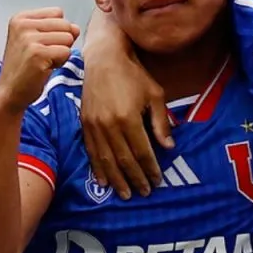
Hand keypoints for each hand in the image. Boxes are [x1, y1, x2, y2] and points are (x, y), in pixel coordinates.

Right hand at [0, 8, 79, 112]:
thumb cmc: (25, 67)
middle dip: (61, 42)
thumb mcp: (36, 40)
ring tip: (43, 62)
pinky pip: (66, 52)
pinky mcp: (37, 54)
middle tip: (42, 56)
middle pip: (65, 24)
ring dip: (60, 54)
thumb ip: (57, 29)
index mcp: (21, 18)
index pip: (58, 13)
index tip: (40, 45)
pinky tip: (44, 68)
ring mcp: (29, 39)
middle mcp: (23, 25)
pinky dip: (60, 63)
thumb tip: (76, 28)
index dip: (57, 30)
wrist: (10, 91)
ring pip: (68, 38)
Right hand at [81, 45, 171, 200]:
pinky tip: (103, 181)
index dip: (150, 168)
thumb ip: (161, 122)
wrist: (104, 59)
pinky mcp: (84, 123)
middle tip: (144, 192)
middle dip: (135, 178)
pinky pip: (91, 151)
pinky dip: (97, 168)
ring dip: (117, 179)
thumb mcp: (155, 94)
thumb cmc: (134, 75)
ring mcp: (94, 125)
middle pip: (124, 160)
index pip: (142, 152)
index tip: (157, 180)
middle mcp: (109, 125)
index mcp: (129, 118)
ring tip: (125, 194)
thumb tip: (168, 147)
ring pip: (106, 159)